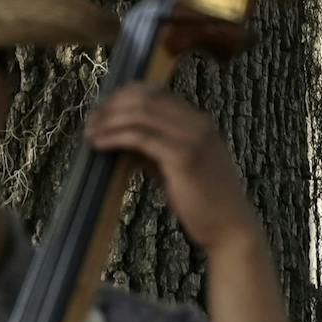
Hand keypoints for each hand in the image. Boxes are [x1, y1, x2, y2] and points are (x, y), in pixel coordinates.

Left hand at [84, 85, 261, 258]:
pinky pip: (141, 137)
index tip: (102, 111)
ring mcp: (193, 137)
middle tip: (90, 121)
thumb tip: (119, 139)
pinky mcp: (183, 156)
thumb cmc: (204, 203)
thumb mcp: (175, 169)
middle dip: (111, 106)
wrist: (231, 228)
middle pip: (144, 97)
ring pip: (140, 113)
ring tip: (90, 133)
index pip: (155, 92)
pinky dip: (116, 137)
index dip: (123, 96)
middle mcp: (198, 123)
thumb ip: (152, 151)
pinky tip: (101, 144)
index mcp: (199, 122)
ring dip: (109, 120)